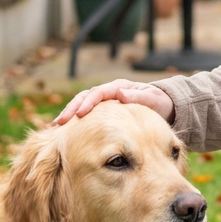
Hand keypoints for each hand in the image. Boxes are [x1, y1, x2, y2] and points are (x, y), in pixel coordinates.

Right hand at [53, 79, 175, 125]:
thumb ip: (139, 97)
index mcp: (118, 87)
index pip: (98, 93)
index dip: (88, 103)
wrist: (164, 107)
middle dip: (71, 109)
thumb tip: (120, 94)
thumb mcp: (153, 100)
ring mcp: (104, 101)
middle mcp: (108, 92)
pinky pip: (87, 115)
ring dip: (69, 115)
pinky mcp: (103, 111)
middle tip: (60, 122)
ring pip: (82, 105)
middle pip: (85, 97)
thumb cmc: (159, 103)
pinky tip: (65, 133)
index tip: (80, 114)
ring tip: (56, 127)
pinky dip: (75, 122)